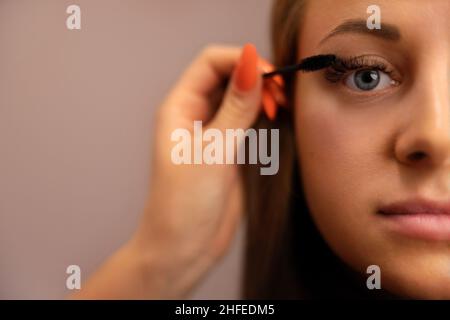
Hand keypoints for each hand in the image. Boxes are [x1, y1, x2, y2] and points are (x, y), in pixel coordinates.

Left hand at [134, 44, 263, 298]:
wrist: (182, 249)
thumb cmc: (183, 206)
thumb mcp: (213, 153)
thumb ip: (235, 110)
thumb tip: (252, 65)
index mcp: (179, 108)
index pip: (211, 63)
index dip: (242, 60)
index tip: (271, 74)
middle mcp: (194, 116)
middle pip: (227, 76)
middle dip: (255, 77)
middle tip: (281, 96)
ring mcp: (211, 133)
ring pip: (238, 97)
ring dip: (261, 95)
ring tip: (281, 108)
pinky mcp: (226, 150)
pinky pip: (245, 120)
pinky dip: (262, 114)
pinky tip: (275, 119)